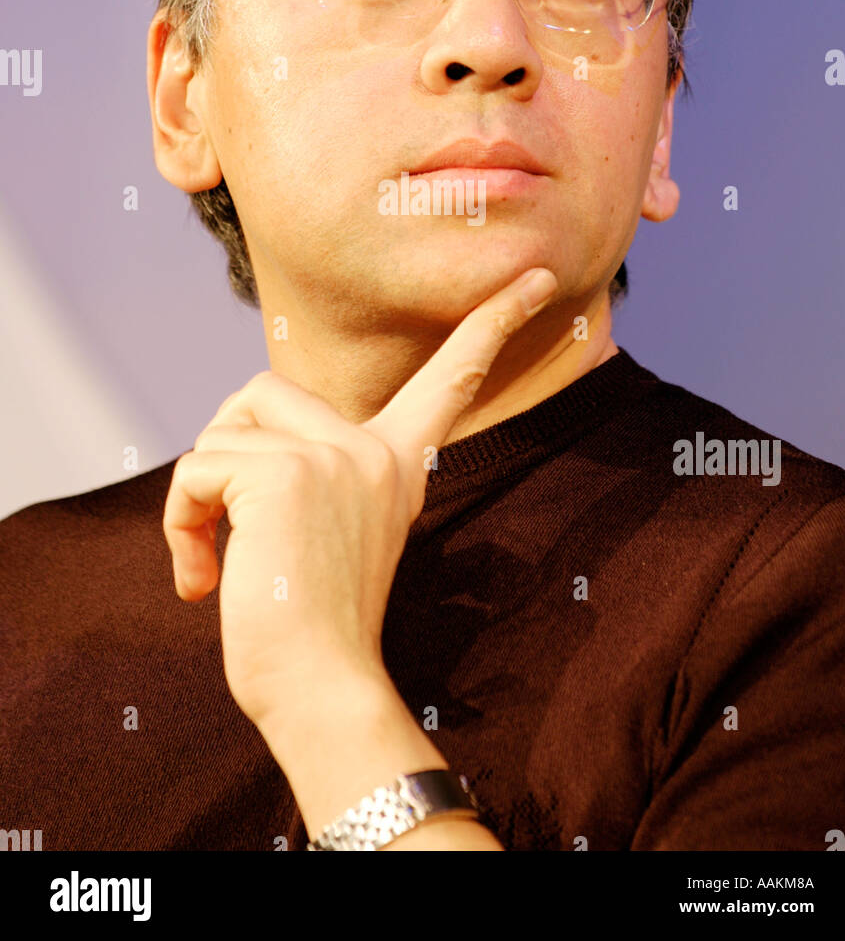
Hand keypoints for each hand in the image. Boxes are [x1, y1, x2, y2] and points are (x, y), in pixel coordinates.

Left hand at [163, 267, 557, 731]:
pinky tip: (202, 581)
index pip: (451, 378)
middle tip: (223, 527)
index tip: (539, 276)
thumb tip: (232, 442)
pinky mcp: (287, 474)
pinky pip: (196, 470)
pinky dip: (179, 524)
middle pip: (263, 391)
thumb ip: (311, 474)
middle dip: (223, 452)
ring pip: (221, 433)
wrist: (318, 694)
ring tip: (215, 566)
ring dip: (194, 502)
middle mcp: (374, 452)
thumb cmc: (311, 632)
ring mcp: (334, 459)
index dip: (494, 323)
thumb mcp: (326, 532)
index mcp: (397, 465)